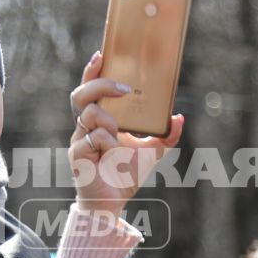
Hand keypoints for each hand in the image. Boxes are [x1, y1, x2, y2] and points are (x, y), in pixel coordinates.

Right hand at [68, 51, 183, 218]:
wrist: (113, 202)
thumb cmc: (126, 175)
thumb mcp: (153, 152)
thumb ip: (166, 135)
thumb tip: (179, 118)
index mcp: (99, 119)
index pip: (90, 89)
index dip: (92, 71)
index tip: (102, 54)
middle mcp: (85, 126)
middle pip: (81, 94)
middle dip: (101, 85)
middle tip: (125, 90)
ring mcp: (79, 140)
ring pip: (88, 114)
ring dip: (108, 120)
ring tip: (119, 134)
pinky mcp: (78, 155)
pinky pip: (92, 138)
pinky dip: (107, 143)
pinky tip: (113, 155)